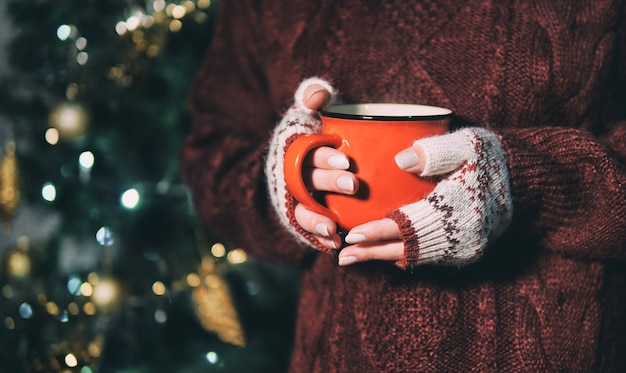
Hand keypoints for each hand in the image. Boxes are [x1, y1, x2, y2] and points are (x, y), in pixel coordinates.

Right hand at [266, 77, 360, 251]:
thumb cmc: (315, 130)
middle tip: (353, 184)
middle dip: (329, 182)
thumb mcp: (310, 110)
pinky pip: (307, 230)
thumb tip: (317, 95)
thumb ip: (311, 96)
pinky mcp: (301, 217)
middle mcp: (292, 174)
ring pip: (302, 209)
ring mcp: (295, 198)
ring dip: (316, 219)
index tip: (346, 160)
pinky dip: (318, 237)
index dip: (325, 157)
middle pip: (307, 180)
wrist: (308, 159)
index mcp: (297, 148)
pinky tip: (334, 245)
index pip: (308, 151)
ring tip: (333, 228)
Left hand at [338, 128, 512, 268]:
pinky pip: (427, 257)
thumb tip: (399, 161)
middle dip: (372, 253)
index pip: (408, 225)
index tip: (351, 235)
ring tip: (352, 259)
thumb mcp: (467, 143)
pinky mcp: (465, 252)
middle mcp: (460, 236)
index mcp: (456, 209)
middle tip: (342, 257)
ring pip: (415, 257)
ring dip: (382, 258)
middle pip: (407, 249)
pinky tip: (382, 253)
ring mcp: (464, 248)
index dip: (377, 232)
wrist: (523, 181)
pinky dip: (402, 255)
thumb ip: (433, 150)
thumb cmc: (490, 157)